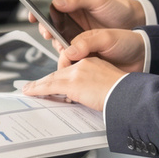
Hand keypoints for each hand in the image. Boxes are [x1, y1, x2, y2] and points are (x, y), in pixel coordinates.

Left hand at [21, 29, 145, 111]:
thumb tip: (88, 96)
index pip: (72, 67)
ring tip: (30, 89)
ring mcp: (77, 72)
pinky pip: (49, 85)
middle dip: (48, 80)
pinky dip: (37, 88)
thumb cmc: (124, 93)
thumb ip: (95, 87)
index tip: (56, 82)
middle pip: (60, 71)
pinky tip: (30, 91)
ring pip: (53, 78)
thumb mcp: (110, 86)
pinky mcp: (72, 82)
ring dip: (40, 85)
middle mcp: (84, 63)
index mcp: (94, 62)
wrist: (128, 95)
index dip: (61, 75)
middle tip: (37, 86)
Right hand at [26, 0, 145, 43]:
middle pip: (47, 11)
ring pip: (53, 27)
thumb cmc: (120, 6)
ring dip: (51, 33)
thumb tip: (57, 2)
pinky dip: (61, 43)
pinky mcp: (76, 34)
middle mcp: (70, 4)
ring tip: (54, 38)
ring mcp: (72, 20)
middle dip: (43, 20)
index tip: (32, 8)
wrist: (134, 26)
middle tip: (46, 28)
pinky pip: (63, 39)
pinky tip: (64, 46)